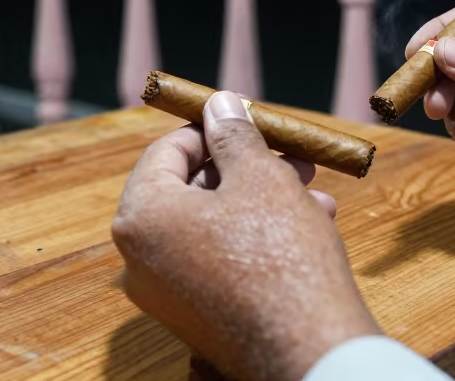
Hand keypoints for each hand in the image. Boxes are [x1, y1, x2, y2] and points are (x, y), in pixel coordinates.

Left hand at [112, 91, 380, 380]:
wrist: (309, 351)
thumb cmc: (280, 256)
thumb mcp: (261, 177)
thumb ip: (234, 135)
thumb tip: (218, 104)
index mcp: (140, 218)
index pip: (166, 151)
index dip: (211, 128)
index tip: (250, 118)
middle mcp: (139, 260)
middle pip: (191, 189)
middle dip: (246, 167)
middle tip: (291, 154)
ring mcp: (165, 295)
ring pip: (213, 226)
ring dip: (263, 201)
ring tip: (315, 193)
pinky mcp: (195, 318)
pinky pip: (219, 261)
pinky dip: (257, 240)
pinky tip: (309, 227)